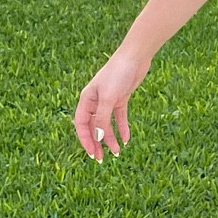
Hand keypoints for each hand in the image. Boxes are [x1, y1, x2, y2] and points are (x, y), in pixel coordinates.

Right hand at [74, 46, 149, 160]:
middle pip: (93, 127)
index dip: (86, 140)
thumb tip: (98, 138)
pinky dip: (122, 128)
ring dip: (110, 139)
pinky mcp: (121, 98)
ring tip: (117, 153)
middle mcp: (95, 101)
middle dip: (97, 143)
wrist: (135, 57)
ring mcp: (108, 100)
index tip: (92, 153)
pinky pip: (119, 117)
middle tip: (100, 160)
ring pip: (106, 124)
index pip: (81, 124)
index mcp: (86, 99)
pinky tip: (126, 139)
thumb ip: (102, 118)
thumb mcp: (109, 98)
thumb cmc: (118, 74)